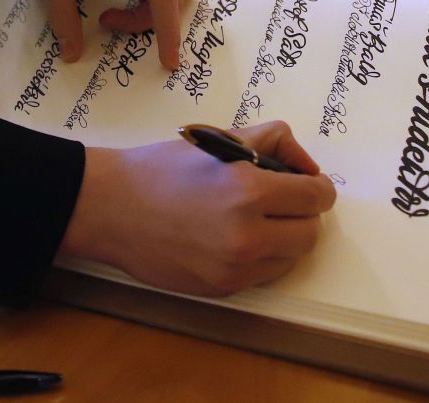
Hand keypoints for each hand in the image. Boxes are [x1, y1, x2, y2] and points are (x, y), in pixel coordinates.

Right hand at [61, 121, 335, 295]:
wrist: (112, 208)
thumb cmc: (161, 168)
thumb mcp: (216, 138)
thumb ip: (270, 140)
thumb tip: (305, 164)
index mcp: (248, 191)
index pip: (316, 197)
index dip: (316, 187)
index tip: (305, 183)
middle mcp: (247, 235)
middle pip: (311, 233)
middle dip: (302, 214)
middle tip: (280, 200)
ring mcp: (235, 268)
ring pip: (291, 258)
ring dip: (284, 239)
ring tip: (256, 220)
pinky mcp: (222, 289)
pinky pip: (263, 275)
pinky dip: (260, 258)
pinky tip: (234, 238)